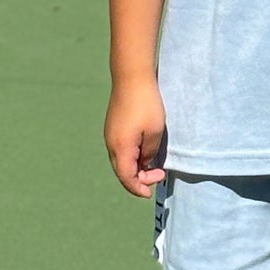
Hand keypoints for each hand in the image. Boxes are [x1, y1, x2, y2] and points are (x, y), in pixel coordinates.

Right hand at [104, 78, 166, 196]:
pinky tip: (145, 152)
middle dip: (139, 179)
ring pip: (120, 160)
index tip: (150, 192)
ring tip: (153, 165)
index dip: (138, 188)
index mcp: (120, 148)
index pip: (126, 178)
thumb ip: (149, 152)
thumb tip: (144, 162)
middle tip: (159, 174)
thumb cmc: (146, 104)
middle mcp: (111, 144)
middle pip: (121, 171)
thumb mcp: (154, 132)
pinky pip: (120, 150)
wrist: (131, 77)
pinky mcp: (113, 127)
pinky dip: (132, 157)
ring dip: (135, 167)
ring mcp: (110, 134)